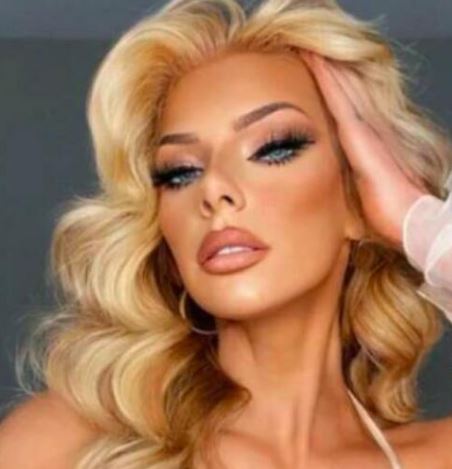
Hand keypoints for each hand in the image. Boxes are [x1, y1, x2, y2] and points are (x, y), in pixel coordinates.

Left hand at [303, 52, 428, 251]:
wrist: (407, 219)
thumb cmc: (386, 215)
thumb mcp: (360, 198)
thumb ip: (348, 188)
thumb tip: (330, 198)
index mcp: (362, 147)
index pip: (343, 113)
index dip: (332, 93)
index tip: (316, 78)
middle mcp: (364, 132)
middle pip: (343, 96)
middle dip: (328, 75)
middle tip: (309, 53)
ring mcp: (364, 130)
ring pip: (341, 92)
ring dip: (326, 71)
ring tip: (309, 51)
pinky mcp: (359, 134)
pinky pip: (338, 100)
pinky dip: (327, 80)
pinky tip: (315, 63)